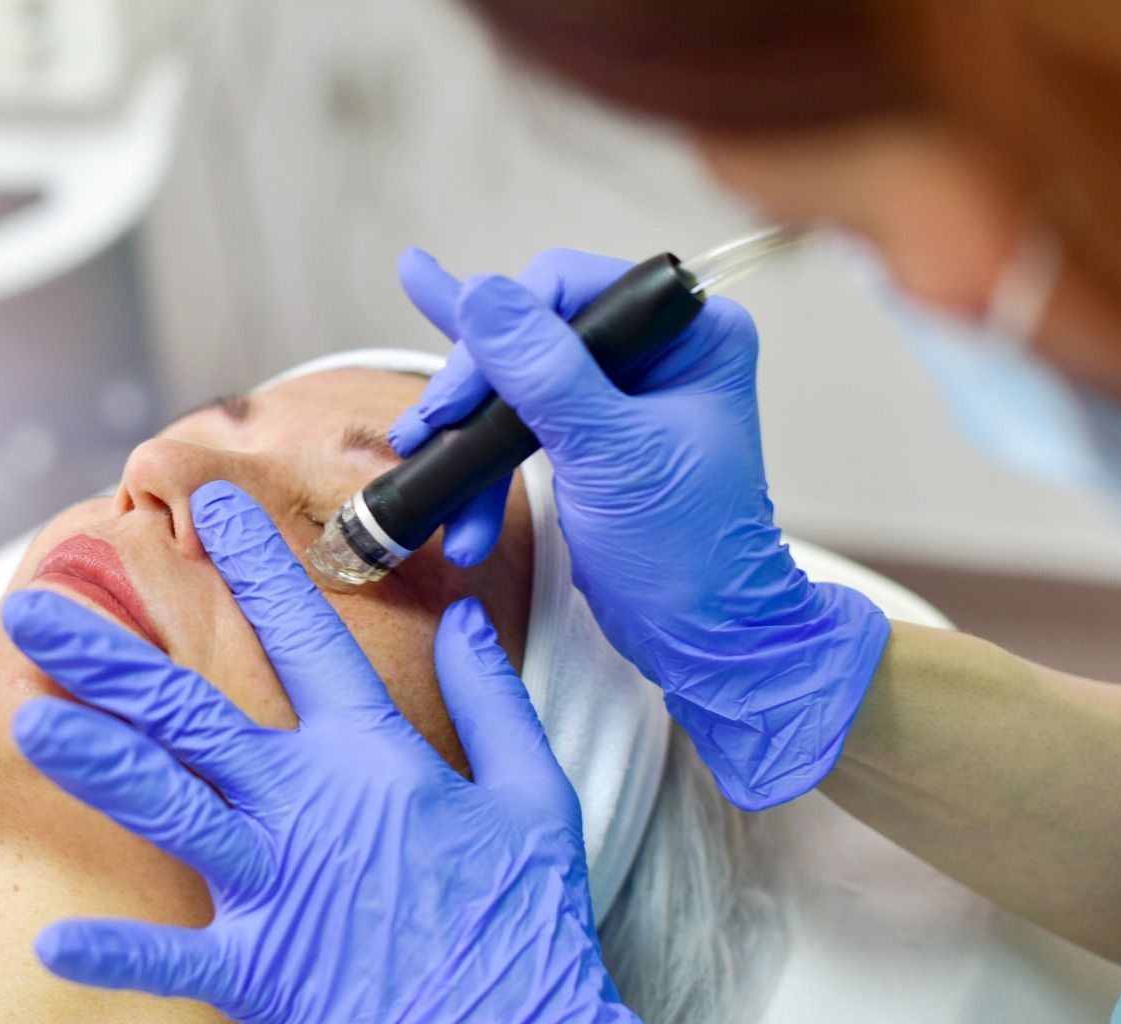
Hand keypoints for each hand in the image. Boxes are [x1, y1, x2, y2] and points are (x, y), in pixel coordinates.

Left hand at [2, 481, 668, 1023]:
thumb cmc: (525, 919)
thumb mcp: (531, 794)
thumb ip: (493, 699)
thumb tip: (465, 624)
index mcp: (375, 756)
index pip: (305, 637)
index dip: (255, 566)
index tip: (208, 507)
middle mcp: (310, 805)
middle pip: (193, 713)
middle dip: (111, 655)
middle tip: (37, 607)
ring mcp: (279, 886)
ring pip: (165, 805)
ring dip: (92, 760)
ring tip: (22, 718)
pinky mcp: (262, 971)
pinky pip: (172, 956)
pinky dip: (113, 950)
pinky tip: (51, 941)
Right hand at [389, 247, 889, 809]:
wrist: (702, 637)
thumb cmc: (686, 550)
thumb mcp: (611, 454)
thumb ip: (545, 373)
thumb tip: (480, 293)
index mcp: (692, 332)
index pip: (568, 289)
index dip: (498, 335)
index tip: (454, 401)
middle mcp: (658, 347)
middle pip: (531, 329)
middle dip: (473, 387)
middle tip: (426, 430)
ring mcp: (621, 389)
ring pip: (514, 375)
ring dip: (466, 425)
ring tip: (417, 456)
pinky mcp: (590, 431)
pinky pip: (519, 407)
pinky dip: (474, 422)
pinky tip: (425, 332)